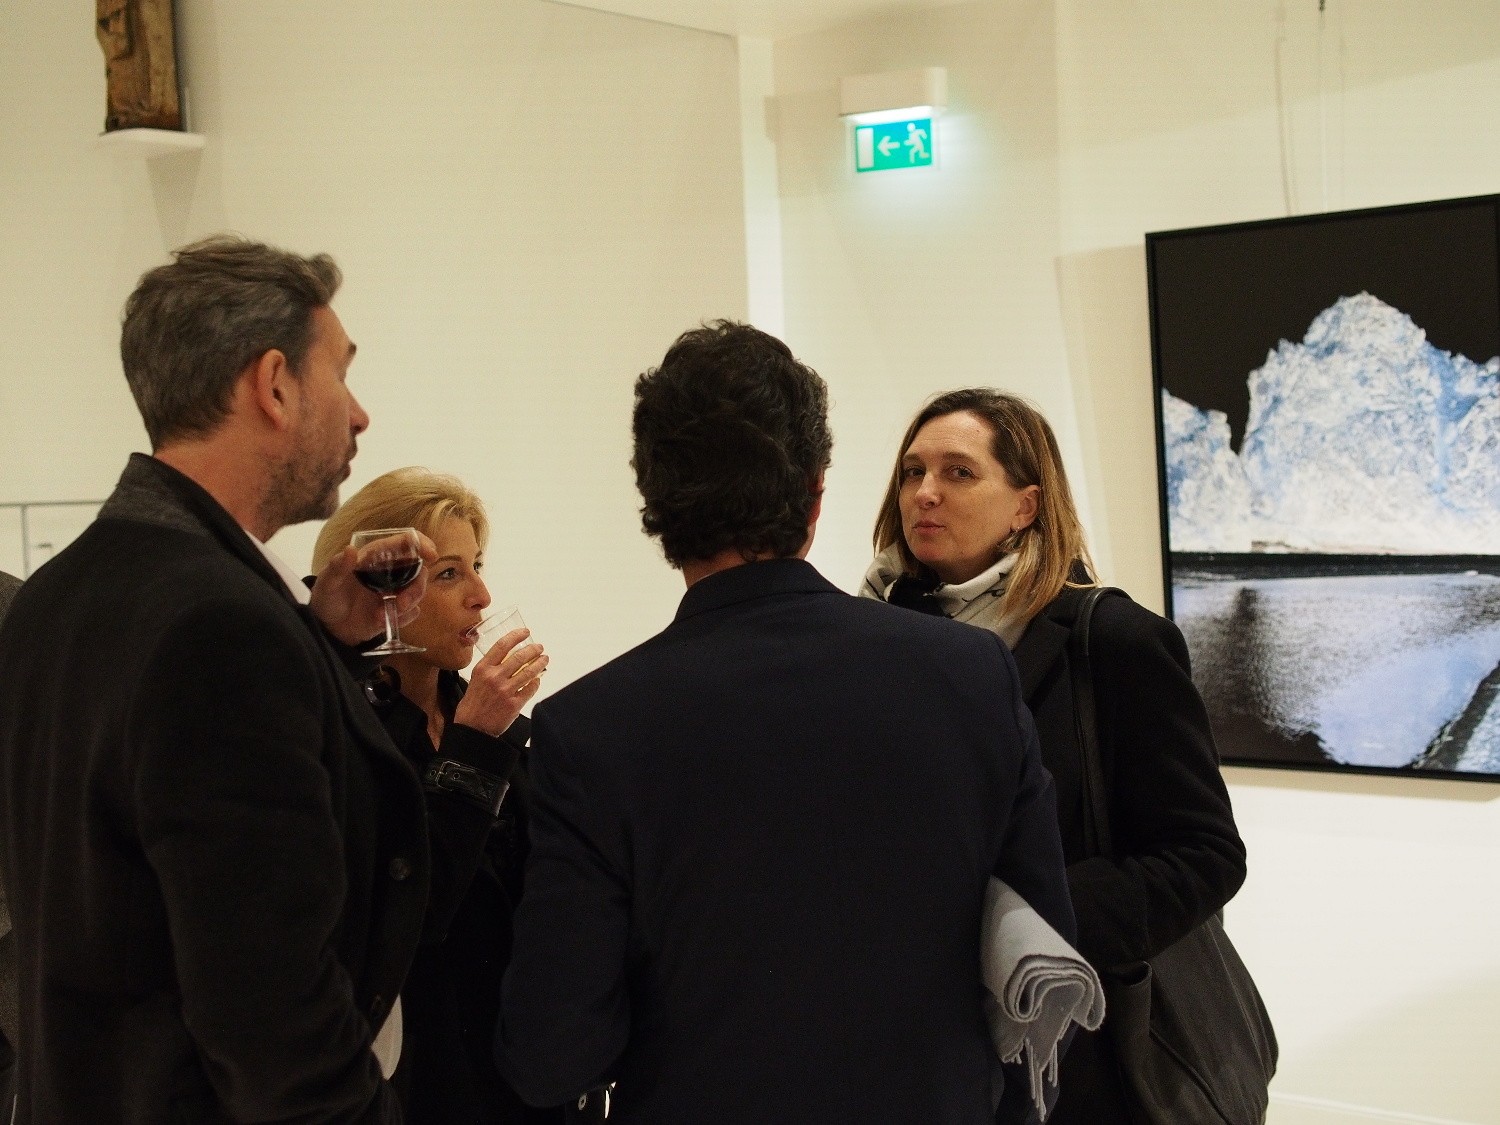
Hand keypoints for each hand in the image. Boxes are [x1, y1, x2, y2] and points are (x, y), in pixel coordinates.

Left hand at [309, 531, 436, 646]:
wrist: (327, 627)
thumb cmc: (326, 598)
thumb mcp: (327, 583)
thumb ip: (337, 567)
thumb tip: (350, 550)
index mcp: (376, 557)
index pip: (405, 543)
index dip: (421, 544)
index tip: (431, 554)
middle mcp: (390, 572)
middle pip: (419, 571)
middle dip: (417, 587)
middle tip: (401, 603)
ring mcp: (394, 592)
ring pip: (418, 592)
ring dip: (409, 604)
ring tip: (383, 616)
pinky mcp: (396, 611)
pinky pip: (411, 613)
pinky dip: (401, 619)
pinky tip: (380, 623)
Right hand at [455, 628, 547, 737]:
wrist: (472, 728)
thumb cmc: (473, 704)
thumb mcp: (475, 679)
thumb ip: (490, 668)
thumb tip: (507, 657)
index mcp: (483, 669)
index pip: (502, 645)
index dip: (516, 636)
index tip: (525, 632)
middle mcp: (494, 677)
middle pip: (520, 657)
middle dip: (533, 650)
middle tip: (539, 648)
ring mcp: (505, 691)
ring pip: (529, 672)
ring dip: (539, 664)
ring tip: (544, 660)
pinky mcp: (514, 704)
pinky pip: (530, 689)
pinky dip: (536, 682)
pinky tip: (537, 680)